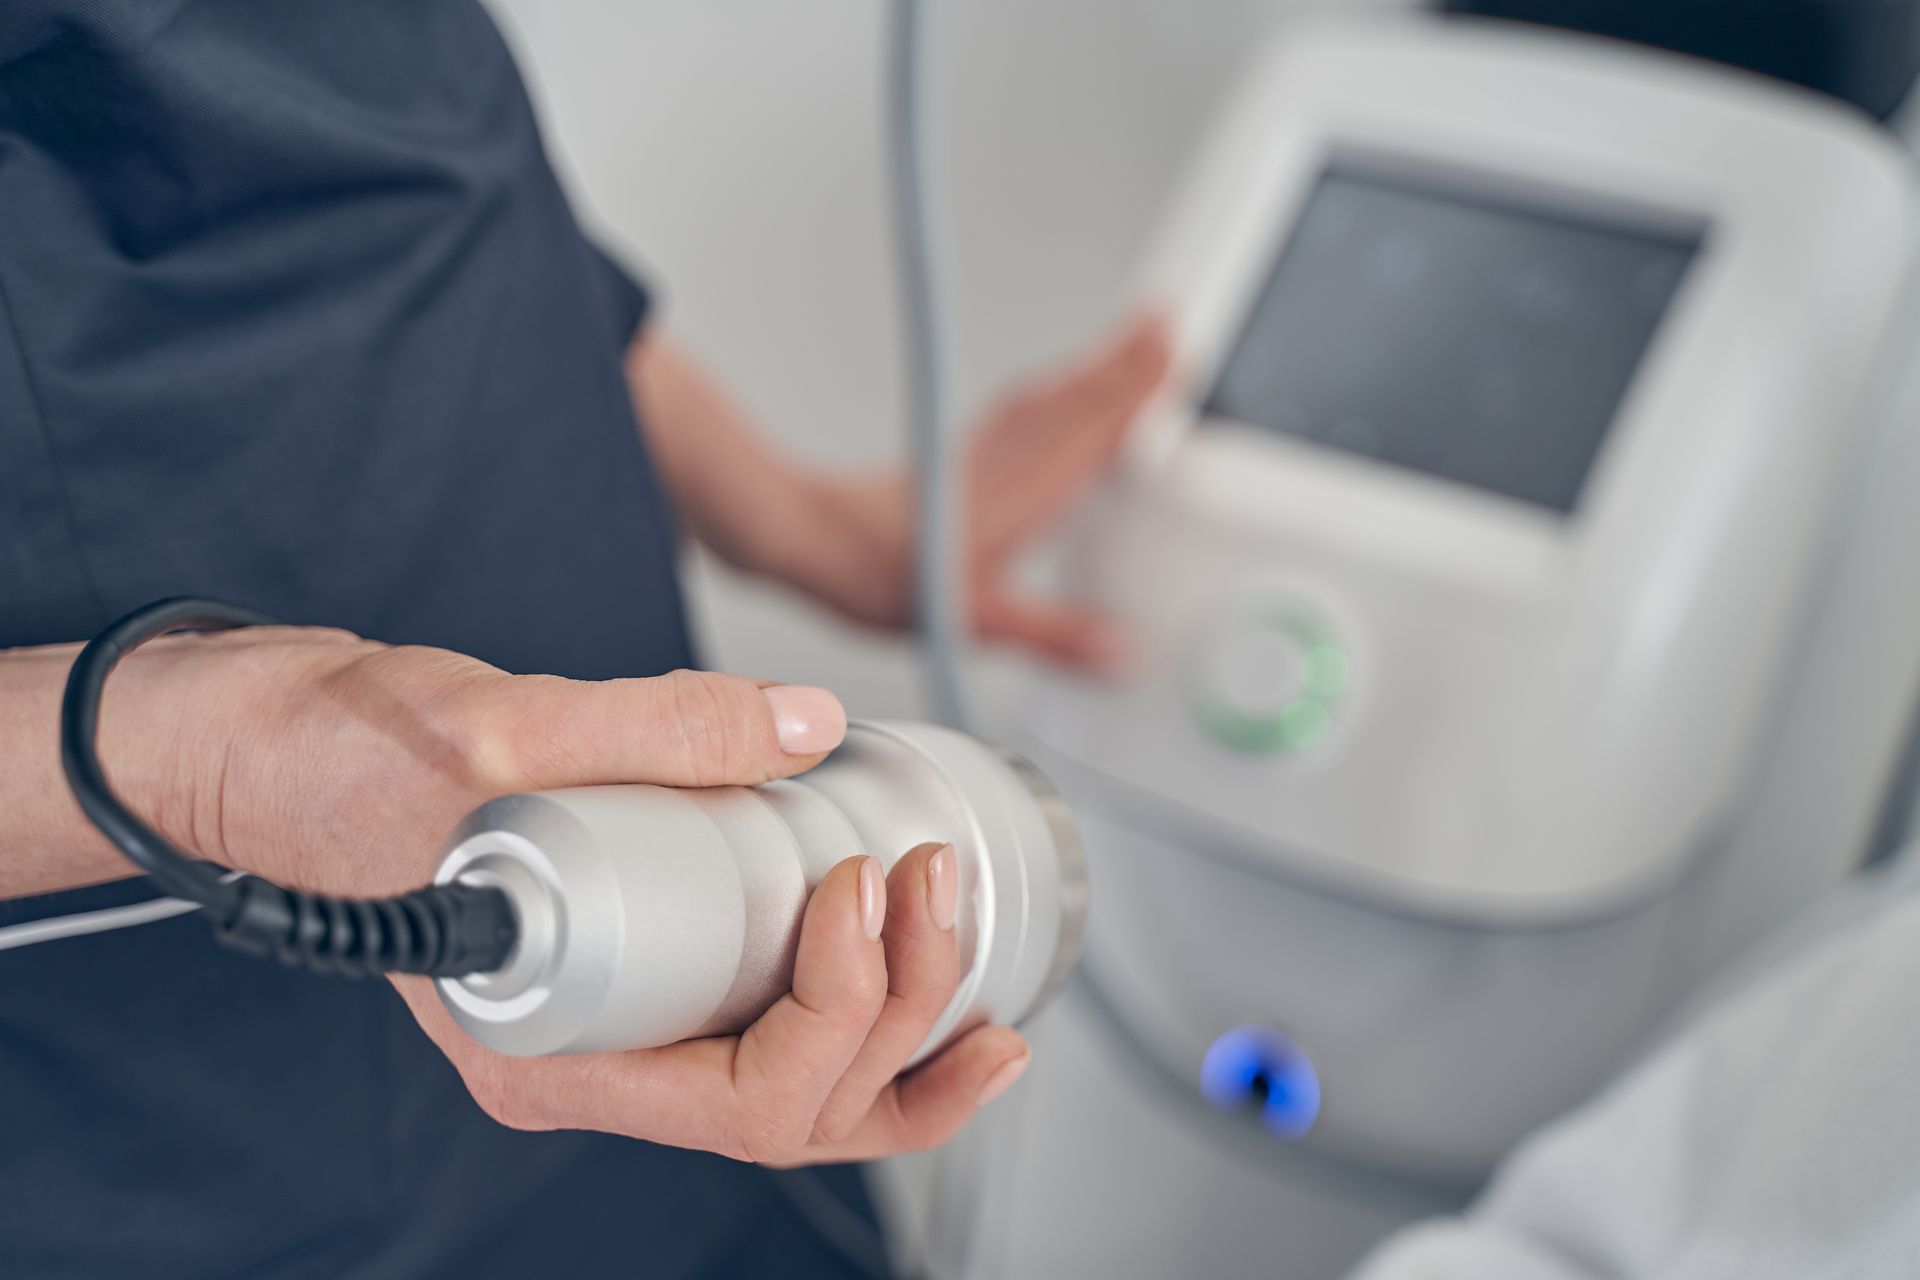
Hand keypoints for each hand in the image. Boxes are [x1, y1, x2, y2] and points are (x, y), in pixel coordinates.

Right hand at [42, 626, 1029, 1162]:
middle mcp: (595, 1059)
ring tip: (963, 917)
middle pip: (795, 1102)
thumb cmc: (339, 764)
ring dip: (909, 1014)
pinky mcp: (645, 966)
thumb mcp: (491, 730)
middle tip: (933, 881)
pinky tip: (936, 960)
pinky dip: (871, 1006)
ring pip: (801, 1081)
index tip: (860, 888)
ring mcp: (623, 1021)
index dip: (839, 1016)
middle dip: (901, 1008)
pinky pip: (775, 1025)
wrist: (273, 747)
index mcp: (547, 1048)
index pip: (738, 1105)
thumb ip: (653, 727)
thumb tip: (810, 724)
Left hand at [780, 312, 1174, 671]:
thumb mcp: (978, 621)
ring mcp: (979, 454)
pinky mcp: (957, 454)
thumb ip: (1056, 636)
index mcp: (1019, 496)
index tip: (1178, 362)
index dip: (1136, 396)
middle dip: (1126, 360)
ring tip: (1133, 337)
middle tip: (1167, 319)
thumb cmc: (879, 575)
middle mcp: (1002, 464)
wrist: (810, 541)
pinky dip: (1054, 389)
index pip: (1092, 432)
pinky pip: (1020, 408)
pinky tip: (1058, 390)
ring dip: (1093, 366)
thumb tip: (1122, 652)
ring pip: (1049, 398)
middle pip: (1076, 400)